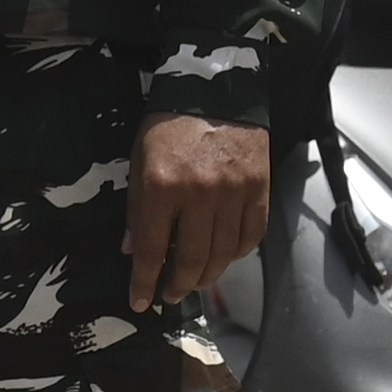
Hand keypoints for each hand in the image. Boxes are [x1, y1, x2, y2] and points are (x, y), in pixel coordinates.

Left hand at [126, 114, 272, 310]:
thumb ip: (136, 207)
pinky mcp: (259, 189)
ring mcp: (233, 193)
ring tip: (194, 281)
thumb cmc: (169, 126)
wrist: (216, 90)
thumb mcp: (139, 161)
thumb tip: (131, 250)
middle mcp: (198, 194)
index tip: (141, 301)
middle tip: (170, 294)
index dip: (144, 281)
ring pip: (222, 254)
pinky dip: (237, 254)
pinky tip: (224, 258)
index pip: (150, 248)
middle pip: (190, 258)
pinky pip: (250, 236)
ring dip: (207, 275)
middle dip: (177, 285)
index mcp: (161, 186)